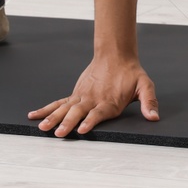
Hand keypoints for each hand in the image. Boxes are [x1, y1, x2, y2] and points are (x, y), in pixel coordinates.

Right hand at [28, 53, 158, 136]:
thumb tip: (154, 117)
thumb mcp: (145, 86)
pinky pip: (58, 103)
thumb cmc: (131, 73)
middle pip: (79, 113)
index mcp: (110, 101)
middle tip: (59, 133)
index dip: (91, 121)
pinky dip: (46, 109)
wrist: (116, 54)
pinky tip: (34, 116)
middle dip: (68, 123)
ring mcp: (82, 97)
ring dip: (53, 118)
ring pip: (65, 109)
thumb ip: (149, 101)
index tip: (83, 129)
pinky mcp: (75, 94)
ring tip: (43, 128)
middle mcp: (93, 100)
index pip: (99, 113)